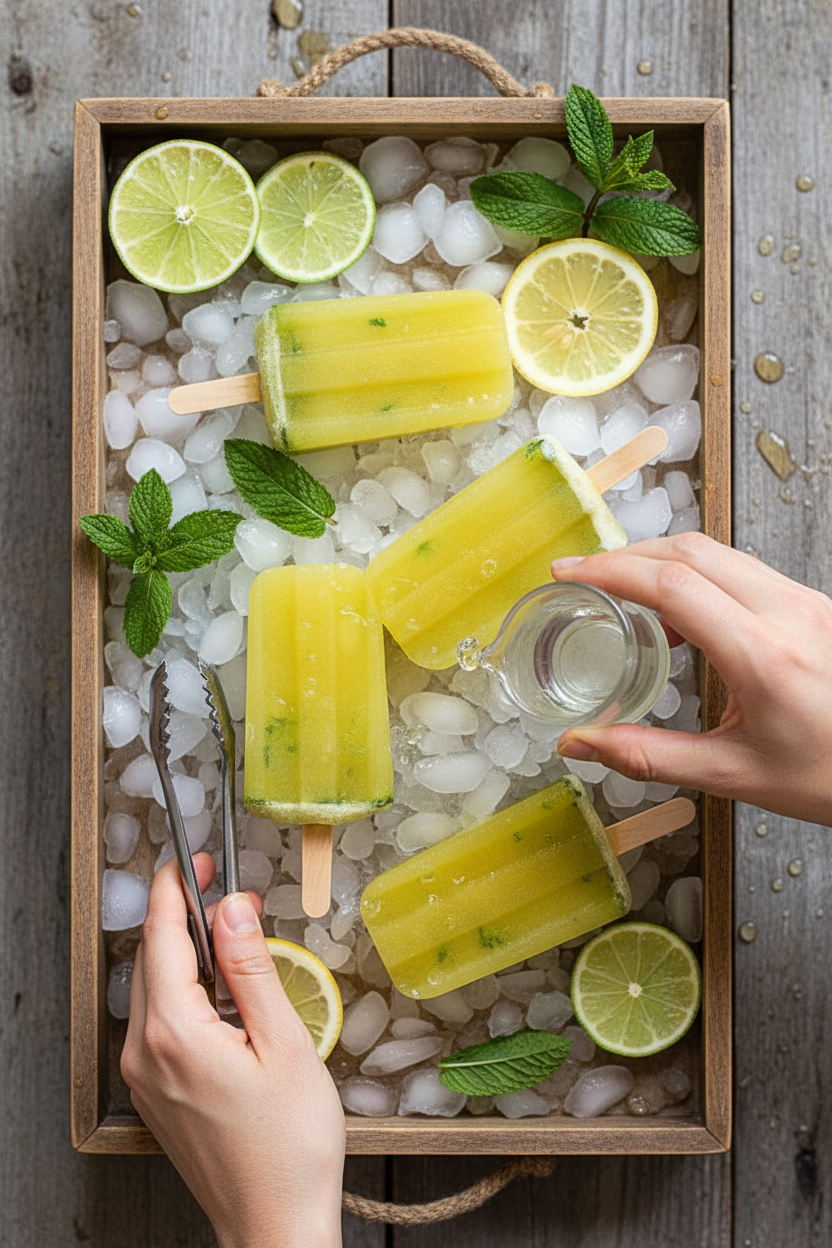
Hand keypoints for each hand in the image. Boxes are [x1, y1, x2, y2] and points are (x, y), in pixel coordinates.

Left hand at [122, 854, 345, 1247]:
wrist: (276, 1225)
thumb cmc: (290, 1146)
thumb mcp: (285, 1042)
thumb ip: (252, 968)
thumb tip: (231, 907)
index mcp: (174, 1034)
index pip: (163, 936)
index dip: (179, 888)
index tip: (198, 858)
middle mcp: (146, 1053)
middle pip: (153, 958)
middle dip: (184, 915)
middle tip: (225, 890)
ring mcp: (146, 1077)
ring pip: (154, 989)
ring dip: (187, 954)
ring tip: (235, 941)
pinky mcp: (156, 1093)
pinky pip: (160, 1022)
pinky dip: (187, 992)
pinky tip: (227, 999)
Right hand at [551, 532, 831, 825]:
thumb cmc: (830, 776)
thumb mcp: (734, 775)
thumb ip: (650, 756)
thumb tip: (581, 744)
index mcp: (764, 656)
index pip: (674, 586)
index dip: (612, 571)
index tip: (571, 573)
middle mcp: (789, 614)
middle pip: (692, 551)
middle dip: (628, 555)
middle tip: (586, 574)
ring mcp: (807, 602)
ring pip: (720, 553)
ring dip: (663, 561)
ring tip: (623, 590)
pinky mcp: (814, 604)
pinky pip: (745, 570)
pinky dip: (698, 575)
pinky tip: (678, 612)